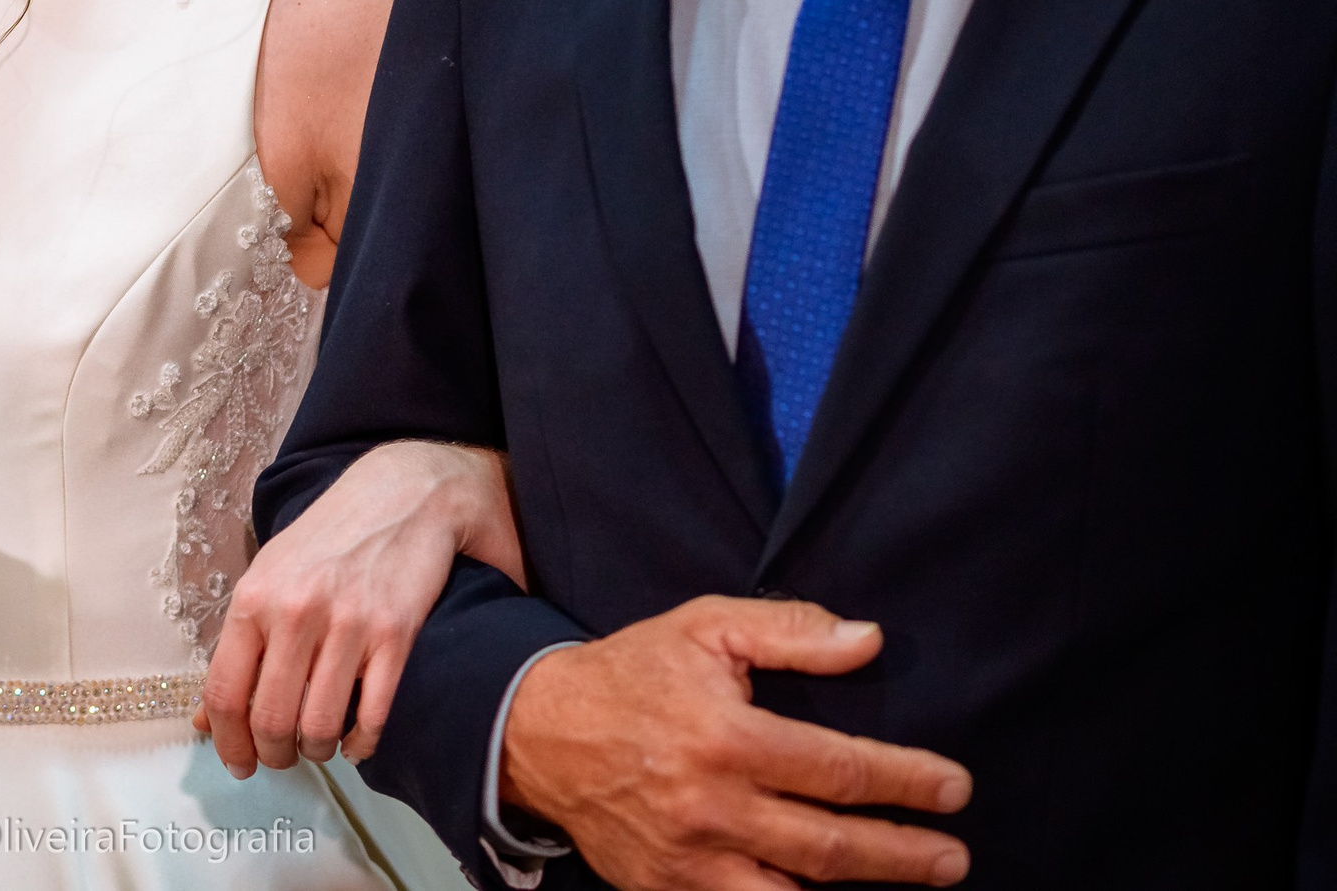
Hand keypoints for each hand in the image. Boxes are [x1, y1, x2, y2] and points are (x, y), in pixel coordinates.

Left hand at [200, 441, 522, 774]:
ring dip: (317, 750)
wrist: (401, 494)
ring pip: (319, 726)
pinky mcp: (396, 634)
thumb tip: (204, 719)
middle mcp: (296, 611)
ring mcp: (348, 623)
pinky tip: (357, 740)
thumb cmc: (327, 540)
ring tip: (320, 743)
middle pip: (271, 718)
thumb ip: (238, 646)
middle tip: (283, 756)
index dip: (228, 742)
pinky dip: (362, 743)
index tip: (239, 763)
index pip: (224, 691)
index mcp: (254, 598)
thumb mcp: (268, 577)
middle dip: (274, 754)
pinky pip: (372, 715)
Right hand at [502, 597, 971, 890]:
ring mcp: (687, 859)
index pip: (839, 768)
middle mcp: (711, 807)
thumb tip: (868, 641)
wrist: (538, 731)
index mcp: (725, 737)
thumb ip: (789, 631)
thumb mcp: (704, 627)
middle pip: (832, 846)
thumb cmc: (631, 673)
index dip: (906, 781)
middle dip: (906, 854)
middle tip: (954, 856)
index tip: (955, 787)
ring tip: (913, 882)